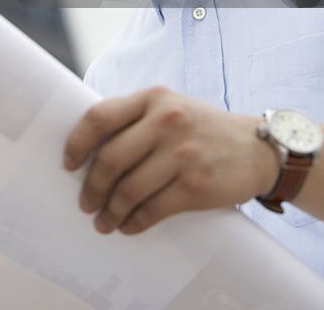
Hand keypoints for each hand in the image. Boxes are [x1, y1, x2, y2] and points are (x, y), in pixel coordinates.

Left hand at [63, 87, 277, 234]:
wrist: (255, 148)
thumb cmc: (201, 128)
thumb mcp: (170, 106)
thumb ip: (135, 118)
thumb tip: (89, 147)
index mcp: (154, 97)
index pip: (100, 116)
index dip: (77, 142)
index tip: (68, 163)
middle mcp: (167, 120)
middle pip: (111, 158)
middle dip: (92, 186)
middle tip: (85, 203)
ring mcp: (182, 153)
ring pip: (129, 189)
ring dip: (110, 211)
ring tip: (104, 221)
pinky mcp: (196, 185)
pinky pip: (153, 209)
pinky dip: (135, 222)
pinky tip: (128, 225)